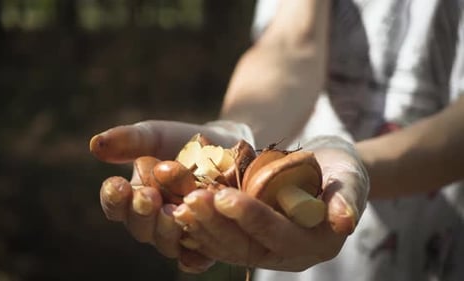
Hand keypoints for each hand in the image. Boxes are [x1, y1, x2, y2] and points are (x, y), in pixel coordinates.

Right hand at [91, 120, 253, 272]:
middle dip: (142, 213)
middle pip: (140, 228)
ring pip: (167, 243)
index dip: (114, 198)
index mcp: (134, 198)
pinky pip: (199, 257)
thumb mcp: (155, 135)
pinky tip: (196, 253)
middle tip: (149, 197)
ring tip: (172, 212)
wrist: (225, 144)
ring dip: (166, 231)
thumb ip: (129, 140)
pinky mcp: (208, 242)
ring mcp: (180, 234)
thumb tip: (95, 145)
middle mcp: (154, 221)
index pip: (116, 206)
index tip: (117, 183)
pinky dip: (195, 258)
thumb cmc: (182, 140)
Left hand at [173, 136, 369, 270]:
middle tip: (191, 200)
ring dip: (203, 226)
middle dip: (217, 224)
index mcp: (314, 243)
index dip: (251, 217)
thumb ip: (347, 198)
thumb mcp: (350, 178)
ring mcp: (266, 249)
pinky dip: (200, 228)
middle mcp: (288, 254)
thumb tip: (345, 222)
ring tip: (181, 204)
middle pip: (247, 246)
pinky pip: (221, 241)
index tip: (224, 195)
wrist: (325, 171)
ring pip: (228, 247)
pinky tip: (180, 210)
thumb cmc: (341, 170)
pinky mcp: (250, 240)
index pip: (278, 234)